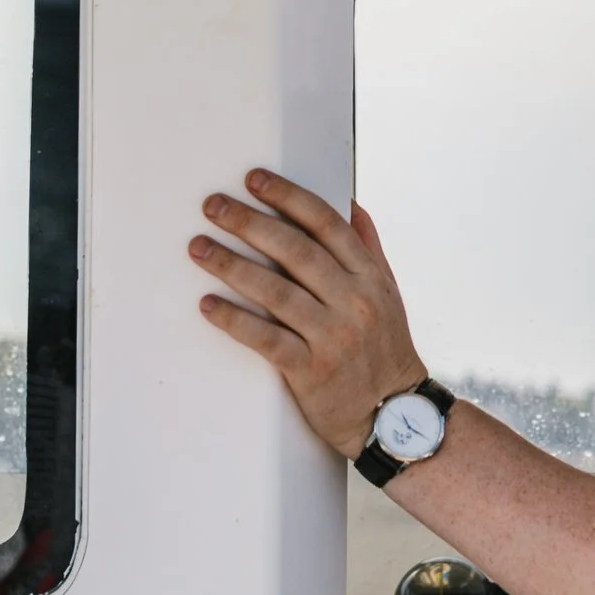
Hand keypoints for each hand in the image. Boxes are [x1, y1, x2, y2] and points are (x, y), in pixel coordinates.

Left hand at [191, 169, 429, 458]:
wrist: (395, 416)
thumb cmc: (384, 349)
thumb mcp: (388, 295)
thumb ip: (368, 249)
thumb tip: (350, 205)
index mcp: (369, 277)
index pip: (327, 224)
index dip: (288, 197)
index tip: (254, 179)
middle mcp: (354, 302)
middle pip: (295, 251)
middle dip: (250, 223)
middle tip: (212, 205)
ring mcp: (333, 337)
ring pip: (275, 292)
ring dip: (231, 266)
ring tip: (199, 248)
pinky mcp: (312, 371)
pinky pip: (266, 339)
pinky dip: (234, 320)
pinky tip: (207, 305)